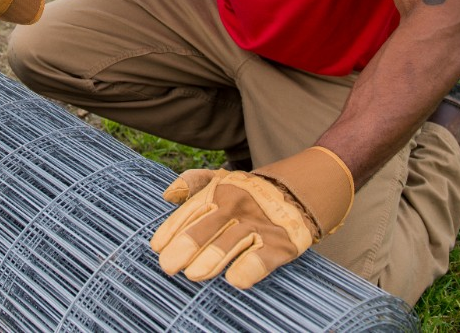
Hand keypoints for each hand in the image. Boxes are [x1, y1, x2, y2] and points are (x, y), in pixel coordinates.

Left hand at [150, 146, 353, 288]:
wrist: (302, 191)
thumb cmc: (251, 192)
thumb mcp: (222, 180)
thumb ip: (193, 184)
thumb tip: (167, 195)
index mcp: (219, 191)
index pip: (191, 212)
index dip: (172, 230)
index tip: (157, 248)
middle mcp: (238, 206)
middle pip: (207, 227)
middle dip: (187, 246)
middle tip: (169, 266)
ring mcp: (259, 224)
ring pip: (231, 242)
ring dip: (212, 258)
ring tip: (193, 275)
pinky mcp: (281, 243)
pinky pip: (263, 258)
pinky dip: (250, 268)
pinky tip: (236, 279)